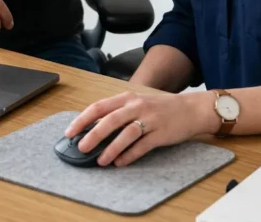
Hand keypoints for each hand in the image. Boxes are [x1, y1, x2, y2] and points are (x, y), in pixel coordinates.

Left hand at [63, 91, 217, 167]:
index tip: (70, 132)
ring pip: (126, 133)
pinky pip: (143, 145)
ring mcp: (150, 119)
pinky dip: (130, 155)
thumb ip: (118, 113)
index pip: (99, 107)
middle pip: (110, 120)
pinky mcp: (161, 133)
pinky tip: (120, 163)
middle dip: (93, 135)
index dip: (83, 119)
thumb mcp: (137, 103)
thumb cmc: (160, 108)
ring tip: (101, 160)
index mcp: (127, 98)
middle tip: (82, 148)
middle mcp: (137, 106)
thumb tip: (93, 130)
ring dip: (111, 148)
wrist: (190, 109)